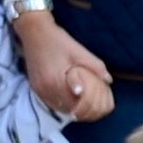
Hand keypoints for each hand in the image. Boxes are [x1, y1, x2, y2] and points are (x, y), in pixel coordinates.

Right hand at [13, 8, 115, 125]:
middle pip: (68, 109)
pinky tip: (74, 101)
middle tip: (97, 108)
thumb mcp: (78, 51)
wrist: (34, 32)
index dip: (89, 108)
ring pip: (59, 108)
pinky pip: (51, 103)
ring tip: (88, 106)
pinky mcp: (35, 87)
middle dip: (83, 110)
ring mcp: (38, 89)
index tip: (100, 106)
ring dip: (73, 109)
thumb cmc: (58, 40)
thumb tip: (109, 80)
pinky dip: (63, 104)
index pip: (76, 104)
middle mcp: (45, 89)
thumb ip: (94, 66)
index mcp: (56, 81)